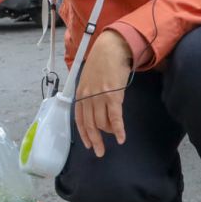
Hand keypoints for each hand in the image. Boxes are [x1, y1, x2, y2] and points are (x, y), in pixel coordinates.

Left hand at [74, 30, 132, 157]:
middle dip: (94, 140)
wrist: (111, 49)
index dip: (83, 133)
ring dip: (108, 133)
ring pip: (101, 122)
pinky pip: (114, 118)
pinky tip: (121, 138)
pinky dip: (118, 130)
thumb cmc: (102, 63)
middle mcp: (87, 97)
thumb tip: (94, 109)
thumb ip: (89, 94)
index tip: (88, 144)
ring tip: (113, 138)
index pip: (79, 119)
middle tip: (100, 152)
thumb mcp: (89, 79)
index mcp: (80, 93)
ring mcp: (99, 96)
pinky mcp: (112, 96)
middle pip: (89, 124)